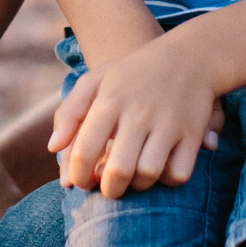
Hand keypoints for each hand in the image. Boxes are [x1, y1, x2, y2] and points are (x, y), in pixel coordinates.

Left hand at [49, 30, 223, 197]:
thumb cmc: (133, 74)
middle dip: (108, 190)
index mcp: (110, 100)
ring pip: (148, 174)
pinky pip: (178, 174)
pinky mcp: (192, 134)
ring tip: (132, 178)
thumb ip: (69, 113)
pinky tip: (160, 169)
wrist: (191, 56)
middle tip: (107, 187)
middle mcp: (139, 112)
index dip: (78, 176)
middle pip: (118, 171)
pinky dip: (167, 180)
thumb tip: (53, 148)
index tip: (80, 181)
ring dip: (137, 186)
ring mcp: (168, 123)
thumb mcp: (96, 81)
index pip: (84, 151)